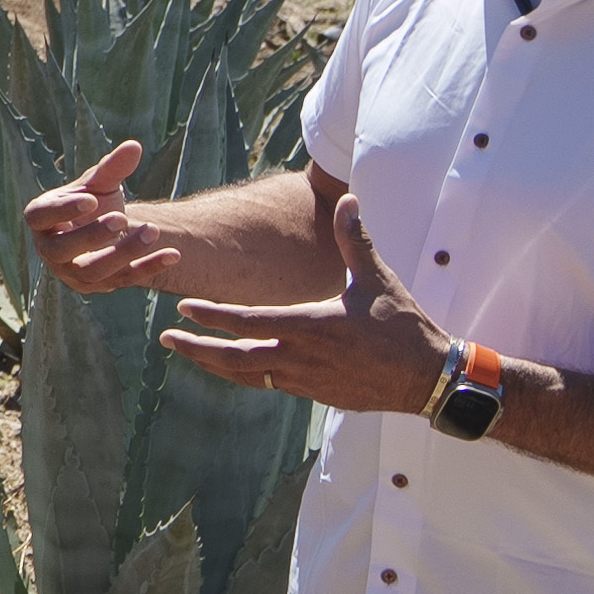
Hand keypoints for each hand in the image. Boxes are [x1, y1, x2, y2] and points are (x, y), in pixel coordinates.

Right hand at [23, 140, 184, 291]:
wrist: (105, 231)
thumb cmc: (93, 203)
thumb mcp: (100, 184)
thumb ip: (113, 168)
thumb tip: (134, 146)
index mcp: (42, 218)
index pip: (41, 216)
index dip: (62, 210)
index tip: (91, 200)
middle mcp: (50, 249)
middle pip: (63, 249)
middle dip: (91, 236)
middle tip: (121, 218)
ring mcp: (72, 272)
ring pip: (92, 271)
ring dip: (123, 253)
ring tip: (152, 231)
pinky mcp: (98, 286)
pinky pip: (123, 280)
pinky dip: (148, 268)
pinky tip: (172, 254)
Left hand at [162, 195, 451, 415]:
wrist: (428, 378)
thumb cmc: (403, 326)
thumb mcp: (377, 279)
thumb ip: (354, 240)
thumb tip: (347, 199)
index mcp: (311, 327)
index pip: (247, 322)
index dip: (212, 316)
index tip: (184, 308)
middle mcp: (301, 358)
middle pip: (234, 358)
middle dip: (196, 348)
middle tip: (166, 338)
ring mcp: (306, 382)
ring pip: (247, 376)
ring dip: (214, 364)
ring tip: (189, 352)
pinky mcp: (315, 395)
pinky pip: (269, 385)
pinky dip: (244, 375)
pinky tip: (231, 365)